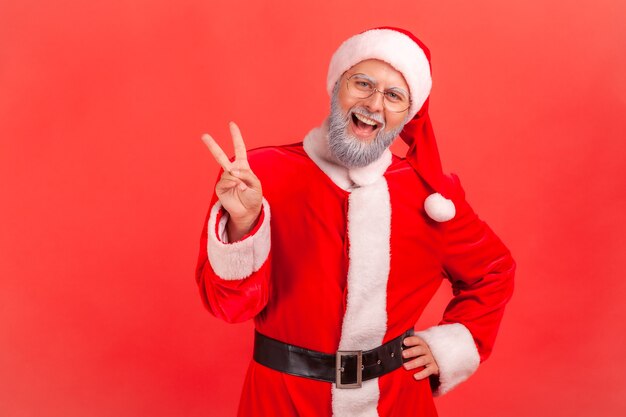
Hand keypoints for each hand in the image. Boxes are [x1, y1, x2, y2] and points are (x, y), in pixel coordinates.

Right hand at [201, 122, 262, 238]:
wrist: (248, 211)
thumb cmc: (253, 196)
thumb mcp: (256, 183)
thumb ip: (246, 174)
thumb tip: (232, 171)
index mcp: (242, 166)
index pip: (239, 148)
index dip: (236, 136)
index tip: (231, 124)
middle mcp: (232, 170)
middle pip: (220, 155)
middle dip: (212, 145)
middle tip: (203, 135)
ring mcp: (225, 179)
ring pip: (229, 172)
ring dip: (239, 179)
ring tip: (243, 187)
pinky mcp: (220, 187)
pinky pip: (226, 180)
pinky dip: (234, 184)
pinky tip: (238, 189)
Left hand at [402, 335, 439, 380]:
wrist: (433, 365)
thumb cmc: (419, 356)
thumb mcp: (415, 350)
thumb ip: (406, 348)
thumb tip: (390, 350)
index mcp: (421, 344)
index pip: (417, 340)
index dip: (411, 340)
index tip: (404, 342)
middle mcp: (426, 351)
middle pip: (419, 349)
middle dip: (411, 352)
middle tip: (403, 354)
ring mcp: (431, 359)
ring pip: (423, 360)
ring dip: (414, 363)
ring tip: (405, 366)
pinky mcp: (434, 368)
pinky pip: (428, 371)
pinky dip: (422, 374)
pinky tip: (415, 376)